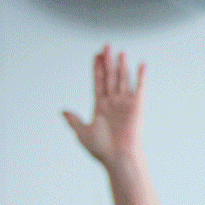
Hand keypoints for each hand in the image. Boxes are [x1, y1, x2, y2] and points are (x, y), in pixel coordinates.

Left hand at [63, 46, 146, 168]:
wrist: (118, 157)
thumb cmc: (101, 148)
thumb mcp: (81, 132)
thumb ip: (74, 120)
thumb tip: (63, 112)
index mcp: (100, 107)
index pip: (98, 82)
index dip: (97, 69)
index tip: (96, 56)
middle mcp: (113, 103)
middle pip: (110, 77)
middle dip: (108, 62)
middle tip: (107, 46)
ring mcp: (125, 104)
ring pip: (122, 79)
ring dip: (122, 66)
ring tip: (120, 52)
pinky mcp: (137, 106)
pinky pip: (139, 88)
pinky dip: (141, 76)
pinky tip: (141, 65)